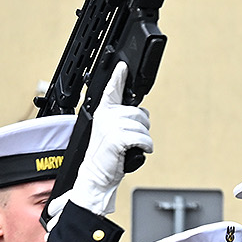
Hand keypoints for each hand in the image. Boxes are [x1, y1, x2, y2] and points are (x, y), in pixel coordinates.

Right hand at [68, 62, 152, 216]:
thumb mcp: (112, 133)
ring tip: (130, 147)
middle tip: (130, 140)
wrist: (96, 175)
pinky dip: (145, 147)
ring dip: (143, 140)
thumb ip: (121, 119)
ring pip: (144, 127)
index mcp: (103, 112)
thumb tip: (140, 114)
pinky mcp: (117, 138)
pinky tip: (135, 152)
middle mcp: (105, 116)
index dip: (118, 77)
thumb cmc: (106, 156)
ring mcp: (110, 126)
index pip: (112, 91)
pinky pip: (143, 138)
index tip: (122, 66)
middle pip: (140, 113)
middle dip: (142, 127)